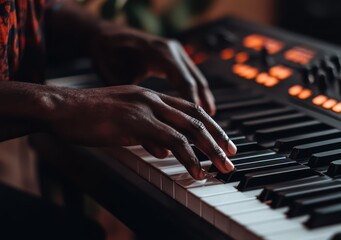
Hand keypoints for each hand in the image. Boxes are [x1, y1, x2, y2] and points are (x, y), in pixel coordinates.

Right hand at [48, 85, 235, 179]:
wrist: (60, 107)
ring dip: (209, 150)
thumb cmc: (88, 116)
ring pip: (189, 129)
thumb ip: (147, 133)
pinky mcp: (135, 121)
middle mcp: (153, 98)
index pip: (190, 109)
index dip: (211, 125)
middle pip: (197, 118)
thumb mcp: (124, 123)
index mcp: (151, 96)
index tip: (223, 141)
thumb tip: (164, 150)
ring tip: (222, 167)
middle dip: (218, 138)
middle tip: (232, 156)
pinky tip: (195, 170)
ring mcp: (145, 108)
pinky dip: (187, 158)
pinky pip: (170, 140)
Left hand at [90, 23, 215, 115]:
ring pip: (196, 78)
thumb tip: (150, 124)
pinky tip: (198, 108)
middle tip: (208, 125)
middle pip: (196, 80)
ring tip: (208, 121)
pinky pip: (190, 76)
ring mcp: (175, 51)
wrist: (106, 34)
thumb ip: (134, 100)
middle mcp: (171, 49)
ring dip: (203, 99)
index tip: (196, 124)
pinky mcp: (175, 56)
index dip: (192, 105)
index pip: (184, 82)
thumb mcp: (115, 76)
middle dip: (203, 104)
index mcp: (159, 52)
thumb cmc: (106, 53)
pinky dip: (196, 92)